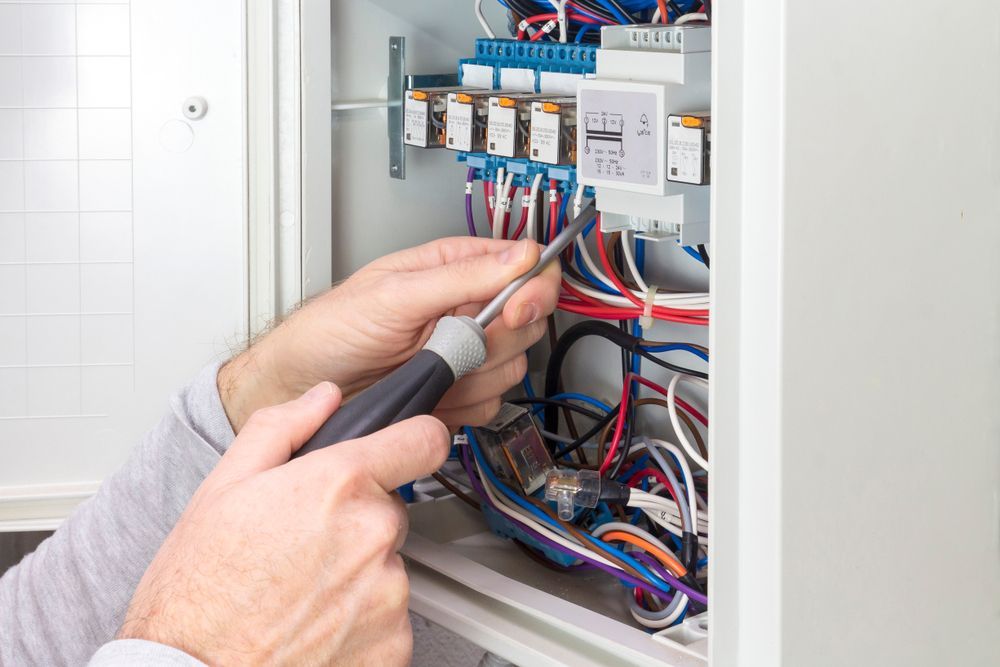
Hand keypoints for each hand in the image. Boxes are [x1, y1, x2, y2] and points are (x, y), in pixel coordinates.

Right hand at [118, 382, 449, 665]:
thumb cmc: (197, 594)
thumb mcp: (221, 488)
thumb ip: (282, 428)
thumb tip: (322, 398)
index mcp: (337, 485)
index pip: (423, 440)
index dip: (413, 441)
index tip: (407, 449)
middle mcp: (372, 535)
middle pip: (390, 511)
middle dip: (356, 522)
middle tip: (302, 546)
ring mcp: (387, 594)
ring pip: (388, 567)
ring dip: (357, 576)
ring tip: (300, 595)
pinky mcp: (394, 645)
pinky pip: (389, 619)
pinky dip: (361, 623)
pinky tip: (314, 627)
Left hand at [219, 237, 559, 431]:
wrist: (302, 390)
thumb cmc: (330, 330)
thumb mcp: (395, 293)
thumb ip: (462, 275)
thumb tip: (521, 256)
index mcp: (454, 269)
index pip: (526, 269)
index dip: (534, 289)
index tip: (516, 309)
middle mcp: (465, 309)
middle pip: (528, 322)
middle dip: (494, 338)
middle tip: (453, 342)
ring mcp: (464, 355)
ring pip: (512, 368)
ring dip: (473, 375)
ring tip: (427, 366)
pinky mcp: (459, 395)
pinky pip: (491, 404)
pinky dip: (463, 406)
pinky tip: (429, 394)